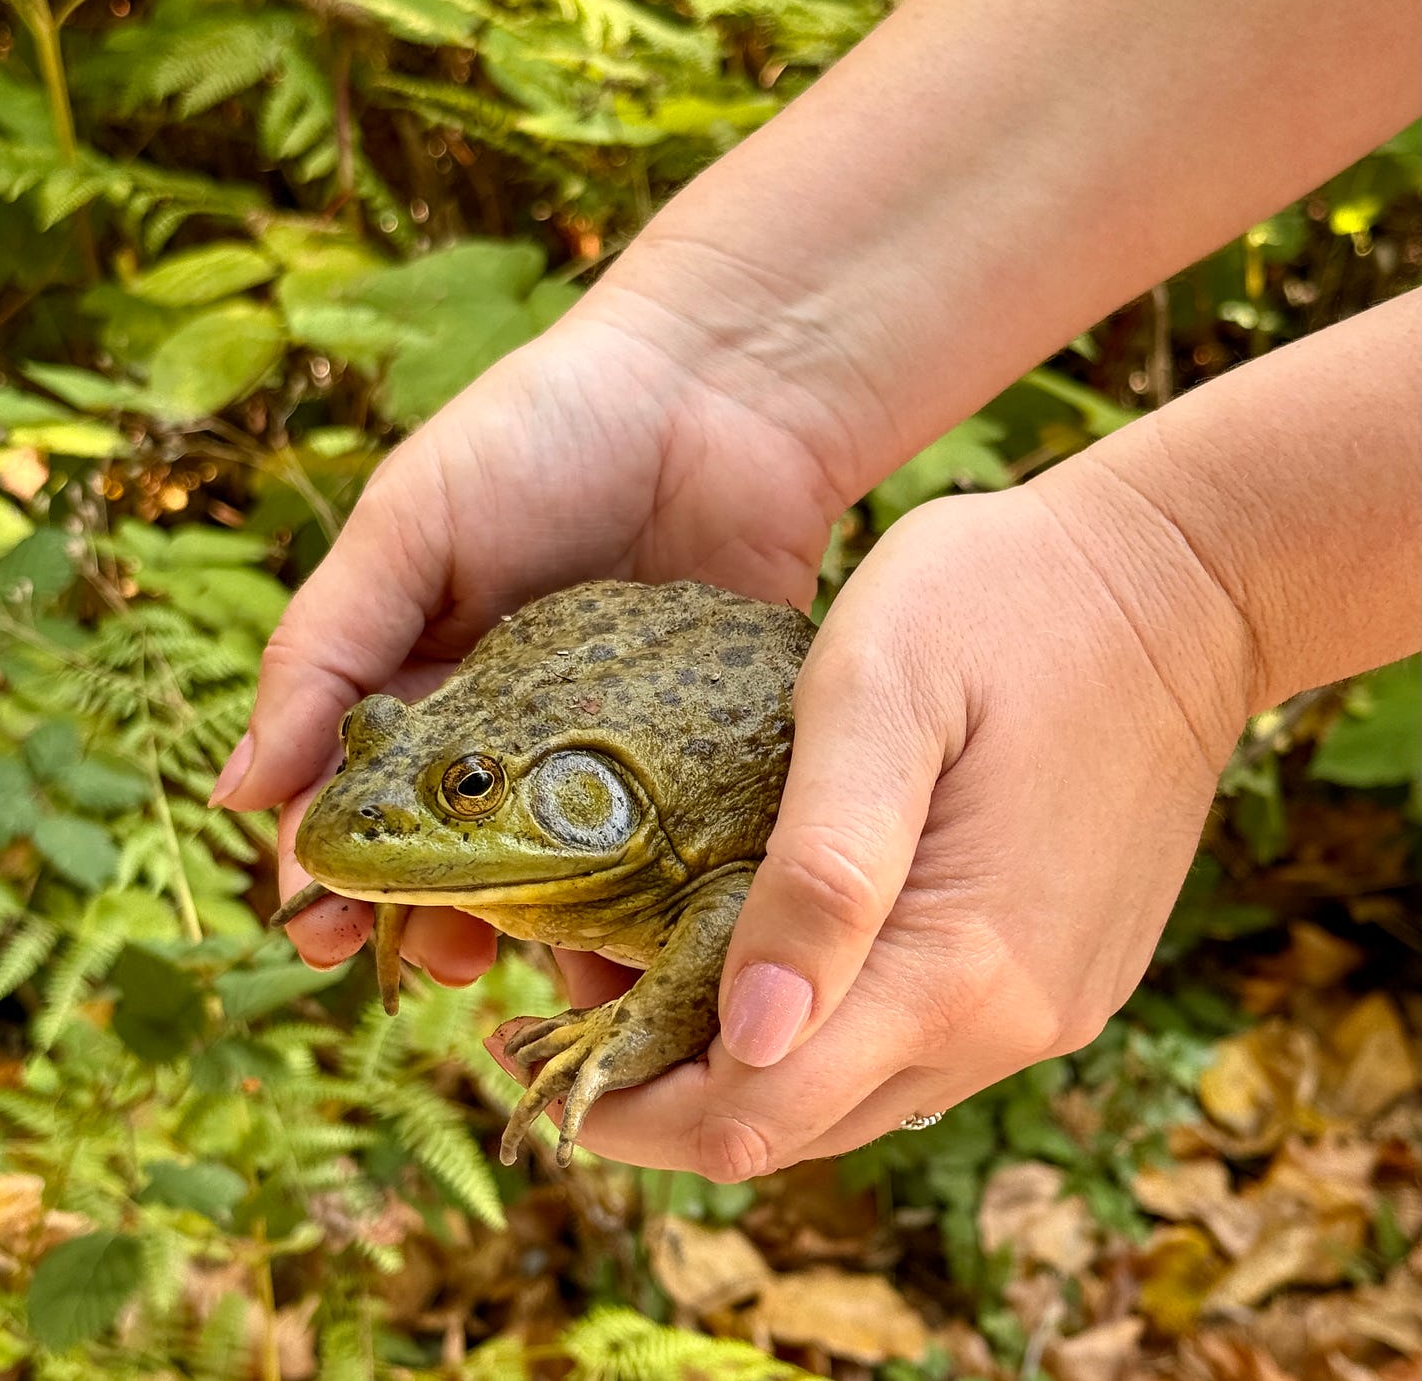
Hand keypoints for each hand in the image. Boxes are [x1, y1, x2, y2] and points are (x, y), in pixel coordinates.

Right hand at [215, 264, 847, 980]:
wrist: (722, 387)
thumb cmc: (546, 434)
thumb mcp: (411, 524)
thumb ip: (327, 647)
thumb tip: (233, 792)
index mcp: (426, 675)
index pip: (360, 799)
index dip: (333, 872)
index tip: (322, 935)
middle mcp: (510, 725)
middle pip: (457, 856)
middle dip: (436, 921)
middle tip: (438, 971)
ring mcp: (610, 745)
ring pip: (563, 873)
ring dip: (544, 935)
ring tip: (545, 980)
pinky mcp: (701, 747)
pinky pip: (670, 847)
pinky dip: (651, 902)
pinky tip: (643, 948)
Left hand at [501, 467, 1254, 1174]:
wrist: (1178, 583)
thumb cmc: (1005, 606)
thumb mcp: (880, 697)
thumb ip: (822, 868)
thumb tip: (747, 1030)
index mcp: (954, 964)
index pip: (753, 1114)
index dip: (628, 1110)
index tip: (531, 1055)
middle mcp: (1010, 1019)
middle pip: (796, 1127)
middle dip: (664, 1092)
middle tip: (566, 1008)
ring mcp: (1047, 1001)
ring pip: (855, 1095)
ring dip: (741, 1063)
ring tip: (644, 976)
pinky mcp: (1064, 970)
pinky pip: (917, 1046)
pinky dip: (823, 1029)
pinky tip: (767, 950)